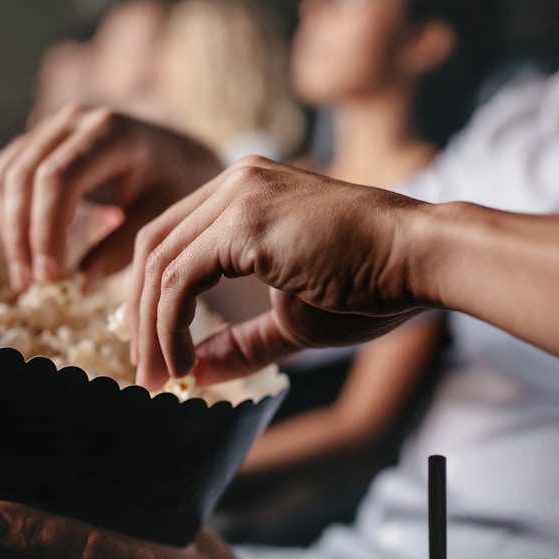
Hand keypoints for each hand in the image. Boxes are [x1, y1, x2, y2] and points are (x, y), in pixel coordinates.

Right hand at [0, 105, 220, 290]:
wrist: (176, 154)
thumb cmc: (174, 186)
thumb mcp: (161, 218)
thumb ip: (123, 248)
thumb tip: (82, 284)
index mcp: (111, 132)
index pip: (59, 179)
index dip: (46, 230)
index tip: (49, 275)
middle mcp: (74, 120)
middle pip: (23, 176)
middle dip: (21, 235)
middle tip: (29, 283)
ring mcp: (51, 126)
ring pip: (4, 174)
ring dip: (8, 228)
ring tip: (26, 274)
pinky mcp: (35, 139)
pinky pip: (1, 174)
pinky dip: (4, 212)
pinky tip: (25, 246)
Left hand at [123, 155, 431, 389]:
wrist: (419, 258)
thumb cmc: (370, 285)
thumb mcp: (291, 319)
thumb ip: (239, 342)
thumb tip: (192, 373)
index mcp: (244, 192)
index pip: (173, 240)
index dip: (152, 299)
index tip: (157, 352)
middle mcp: (234, 182)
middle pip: (153, 246)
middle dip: (139, 315)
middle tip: (146, 372)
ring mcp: (238, 196)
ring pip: (159, 263)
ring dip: (150, 328)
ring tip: (160, 376)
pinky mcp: (245, 221)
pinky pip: (180, 277)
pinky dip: (169, 325)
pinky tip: (181, 361)